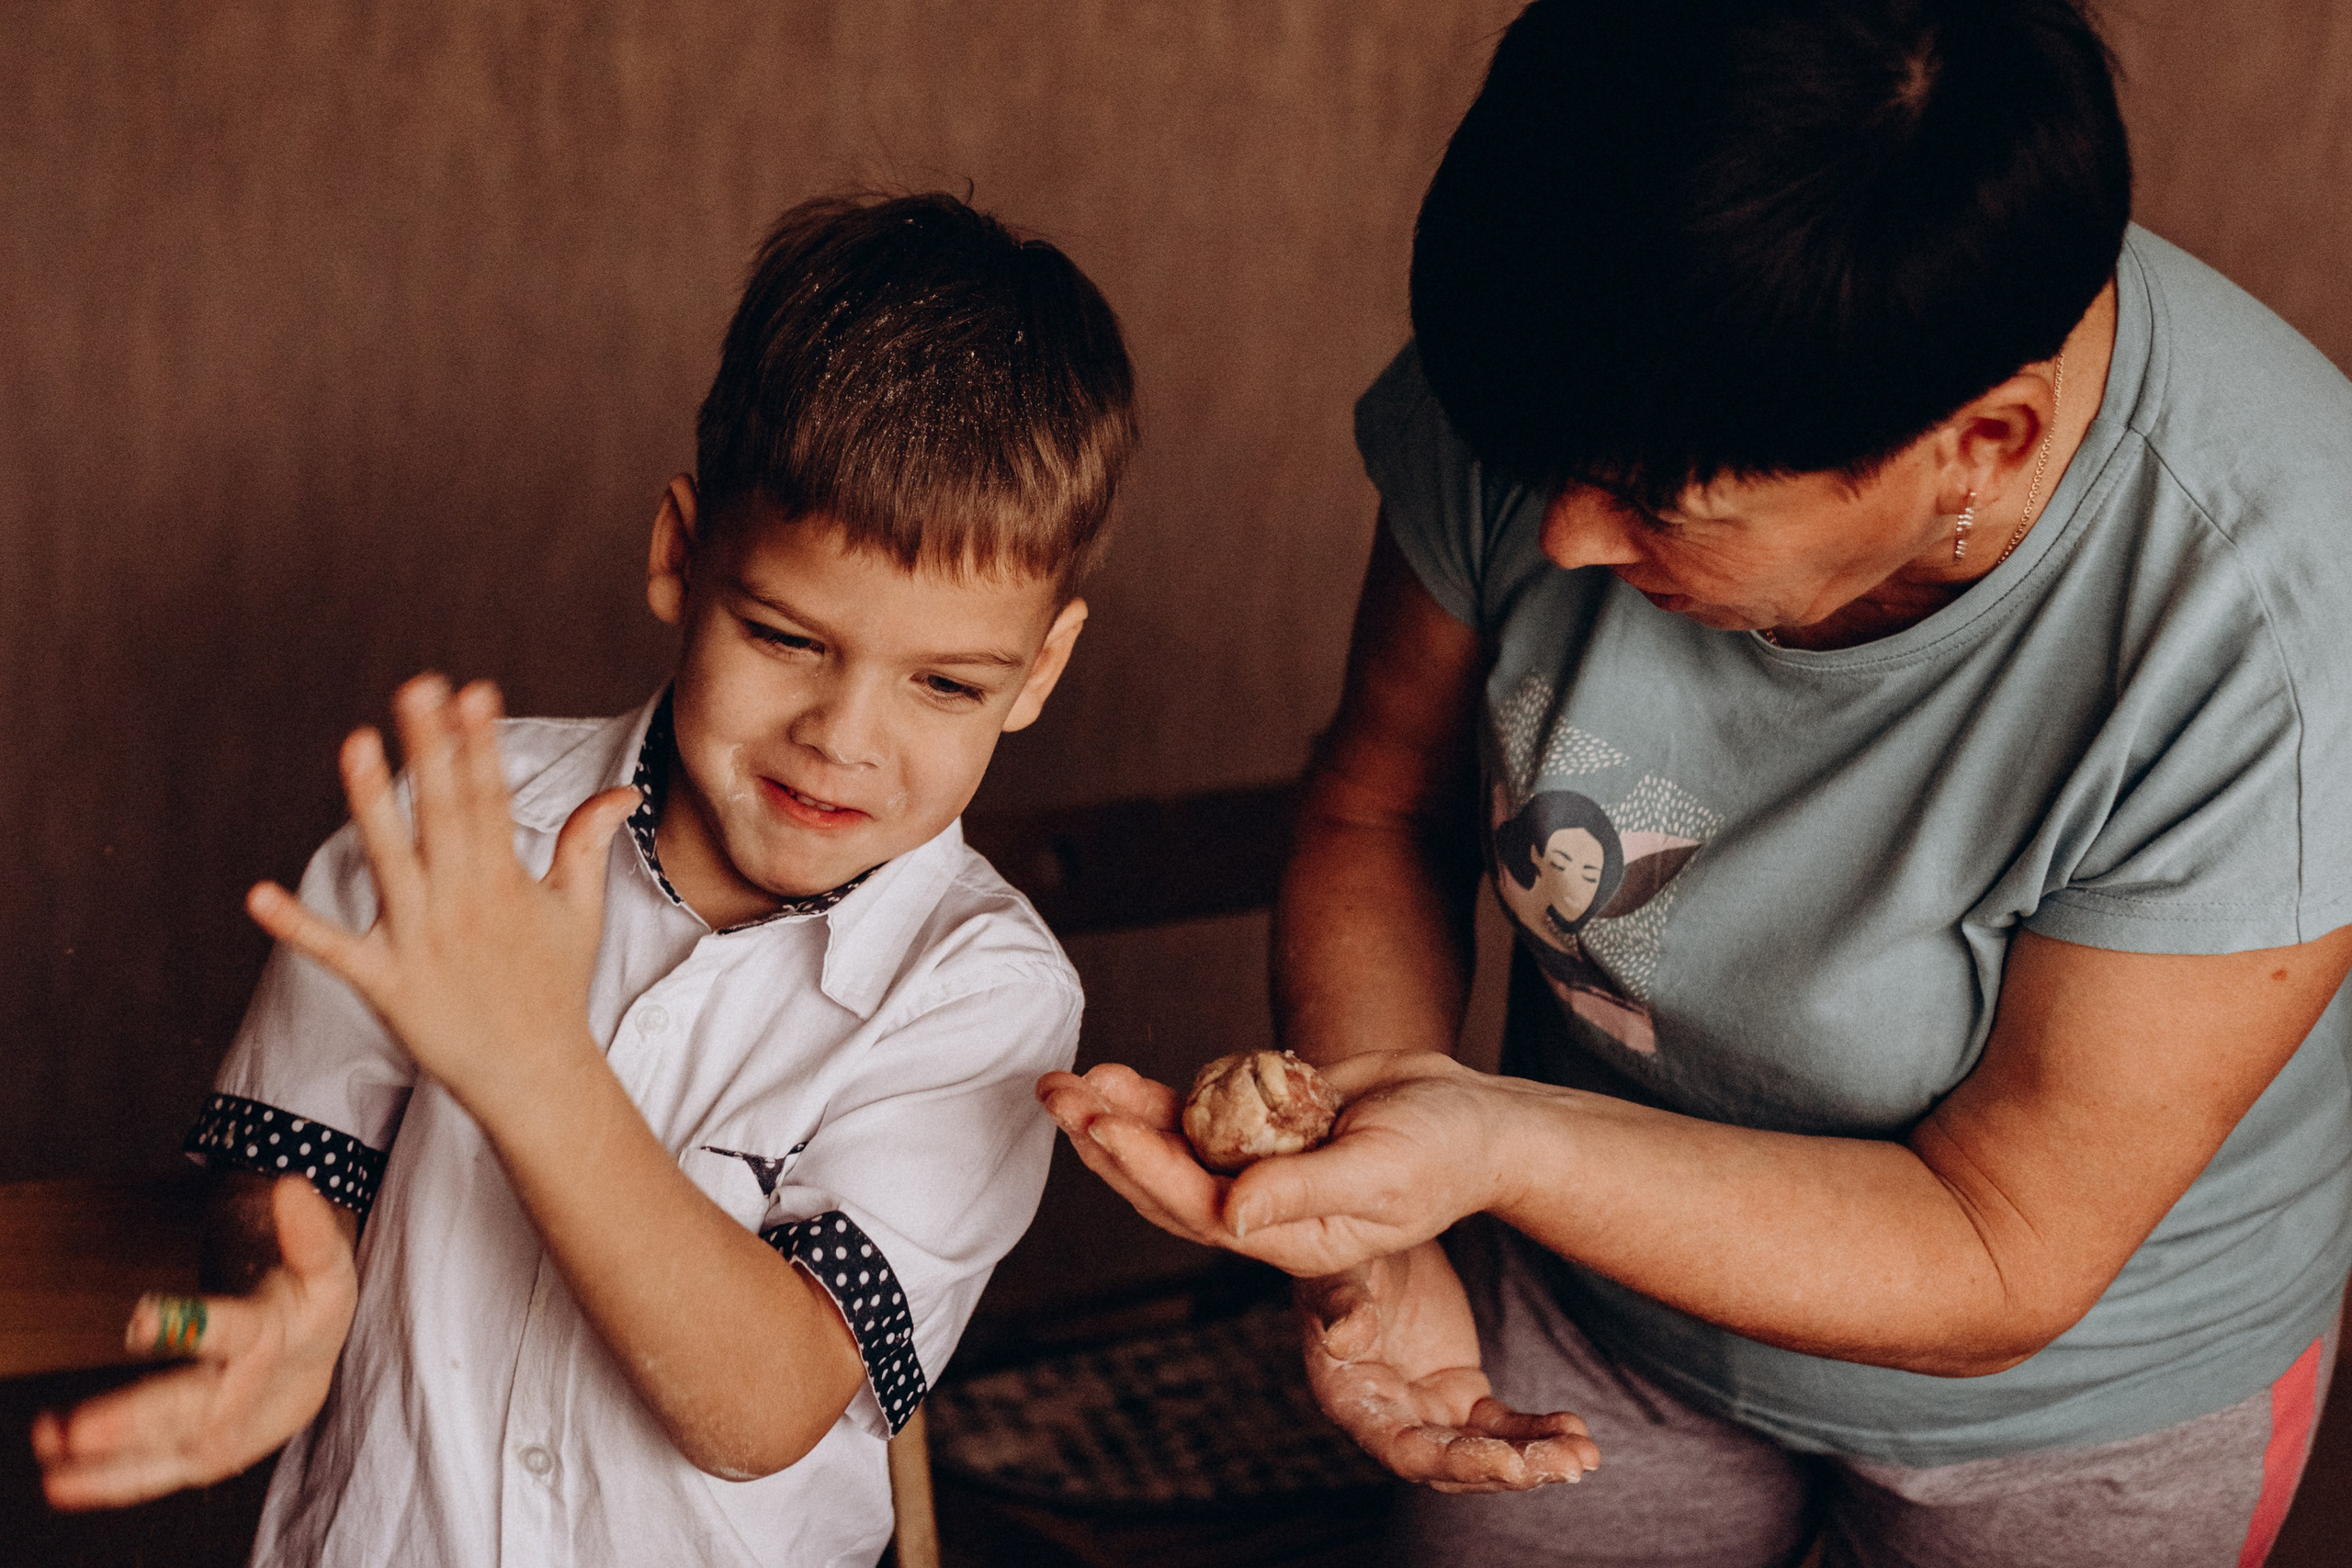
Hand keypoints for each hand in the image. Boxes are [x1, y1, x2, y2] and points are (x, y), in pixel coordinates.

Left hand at [32, 1177, 357, 1508]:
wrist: (317, 1366)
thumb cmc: (311, 1307)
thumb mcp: (325, 1264)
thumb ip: (309, 1231)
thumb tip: (290, 1185)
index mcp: (278, 1340)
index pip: (235, 1334)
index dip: (188, 1326)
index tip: (136, 1320)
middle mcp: (248, 1396)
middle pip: (192, 1409)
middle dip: (134, 1420)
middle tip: (77, 1430)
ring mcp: (224, 1434)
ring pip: (165, 1452)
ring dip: (105, 1461)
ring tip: (49, 1447)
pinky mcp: (199, 1459)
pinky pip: (152, 1475)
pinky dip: (104, 1483)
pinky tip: (57, 1479)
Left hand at [245, 675, 638, 1113]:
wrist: (535, 1074)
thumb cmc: (554, 988)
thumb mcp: (580, 911)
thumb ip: (588, 844)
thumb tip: (621, 792)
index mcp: (505, 882)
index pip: (492, 798)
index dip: (482, 743)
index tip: (474, 692)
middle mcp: (463, 903)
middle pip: (445, 812)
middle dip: (431, 748)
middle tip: (417, 688)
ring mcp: (422, 941)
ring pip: (391, 860)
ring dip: (373, 803)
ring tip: (357, 745)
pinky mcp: (388, 983)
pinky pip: (335, 950)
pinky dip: (296, 926)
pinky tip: (257, 895)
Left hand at [1037, 1051, 1525, 1276]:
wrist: (1475, 1118)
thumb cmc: (1444, 1151)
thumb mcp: (1383, 1174)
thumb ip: (1305, 1193)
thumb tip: (1230, 1216)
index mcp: (1288, 1237)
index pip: (1197, 1207)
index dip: (1144, 1165)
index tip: (1101, 1122)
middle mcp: (1263, 1210)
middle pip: (1163, 1183)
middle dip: (1105, 1140)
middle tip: (1055, 1095)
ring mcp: (1258, 1168)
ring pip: (1168, 1149)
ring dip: (1115, 1117)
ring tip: (1065, 1081)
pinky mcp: (1261, 1129)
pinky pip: (1195, 1117)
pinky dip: (1154, 1098)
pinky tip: (1115, 1076)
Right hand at [1299, 1240, 1594, 1491]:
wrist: (1374, 1230)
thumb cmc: (1341, 1254)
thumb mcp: (1337, 1272)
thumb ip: (1340, 1306)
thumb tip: (1342, 1339)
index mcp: (1351, 1401)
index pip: (1404, 1453)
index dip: (1457, 1465)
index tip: (1512, 1463)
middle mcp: (1389, 1418)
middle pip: (1454, 1466)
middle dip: (1513, 1468)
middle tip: (1570, 1464)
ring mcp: (1428, 1410)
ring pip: (1484, 1452)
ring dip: (1536, 1459)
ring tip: (1586, 1453)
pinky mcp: (1459, 1393)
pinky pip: (1502, 1425)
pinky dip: (1538, 1432)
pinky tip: (1575, 1429)